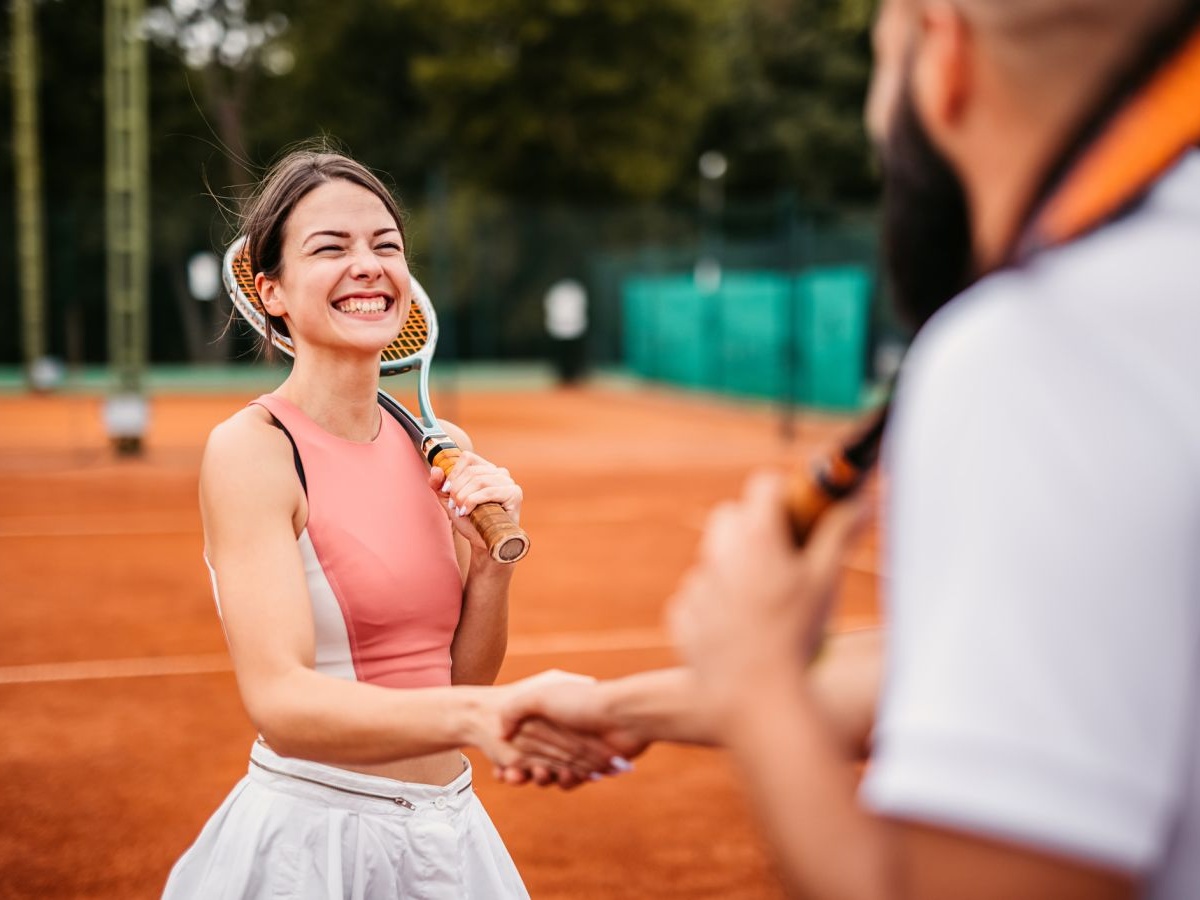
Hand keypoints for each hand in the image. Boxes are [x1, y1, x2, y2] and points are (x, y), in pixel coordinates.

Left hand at [429, 451, 522, 550]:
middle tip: (453, 505)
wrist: (483, 543)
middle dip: (457, 489)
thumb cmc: (470, 521)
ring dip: (464, 496)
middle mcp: (500, 473)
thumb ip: (439, 486)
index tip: (446, 490)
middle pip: (472, 471)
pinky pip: (488, 491)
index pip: (467, 458)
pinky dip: (473, 501)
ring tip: (460, 510)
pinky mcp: (514, 494)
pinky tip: (467, 512)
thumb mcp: (450, 501)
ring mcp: (509, 483)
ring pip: (479, 481)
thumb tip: (436, 470)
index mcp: (486, 469)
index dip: (454, 473)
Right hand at [499, 678, 647, 787]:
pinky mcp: (592, 766)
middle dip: (521, 769)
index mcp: (549, 715)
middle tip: (512, 774)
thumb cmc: (582, 701)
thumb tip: (501, 731)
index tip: (500, 764)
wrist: (624, 716)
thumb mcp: (541, 695)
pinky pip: (571, 779)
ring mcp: (578, 750)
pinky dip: (564, 781)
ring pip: (550, 771)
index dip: (509, 752)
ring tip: (535, 776)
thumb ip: (516, 709)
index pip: (524, 737)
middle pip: (534, 757)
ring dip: (540, 777)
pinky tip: (564, 776)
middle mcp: (562, 732)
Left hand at [667, 470, 867, 717]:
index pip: (763, 486)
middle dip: (752, 527)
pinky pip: (697, 596)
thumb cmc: (798, 636)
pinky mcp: (682, 615)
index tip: (798, 514)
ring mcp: (697, 585)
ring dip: (732, 568)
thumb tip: (861, 499)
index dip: (783, 495)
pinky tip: (740, 630)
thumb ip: (839, 534)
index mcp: (756, 536)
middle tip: (782, 557)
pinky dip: (714, 604)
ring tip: (765, 603)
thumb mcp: (825, 582)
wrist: (758, 698)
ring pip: (713, 558)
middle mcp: (718, 553)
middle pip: (729, 515)